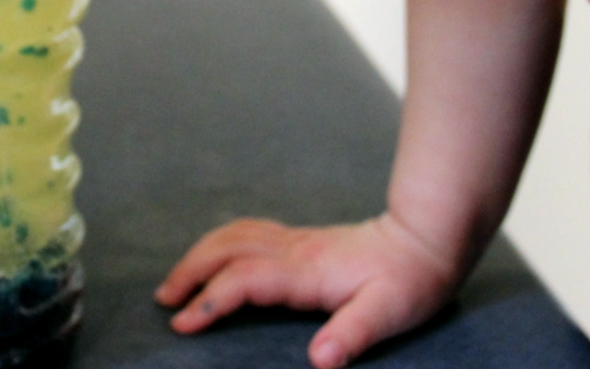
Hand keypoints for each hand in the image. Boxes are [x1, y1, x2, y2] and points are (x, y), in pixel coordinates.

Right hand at [154, 213, 458, 368]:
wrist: (426, 239)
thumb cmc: (410, 281)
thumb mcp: (389, 313)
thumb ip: (352, 334)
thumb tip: (319, 359)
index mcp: (307, 271)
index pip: (244, 280)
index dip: (210, 301)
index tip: (182, 324)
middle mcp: (294, 250)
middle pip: (226, 249)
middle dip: (189, 272)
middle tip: (163, 302)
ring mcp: (296, 240)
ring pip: (233, 234)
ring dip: (199, 254)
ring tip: (176, 282)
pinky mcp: (302, 239)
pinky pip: (247, 232)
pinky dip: (220, 243)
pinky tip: (215, 257)